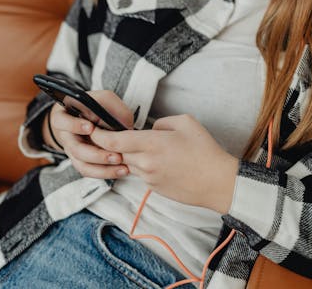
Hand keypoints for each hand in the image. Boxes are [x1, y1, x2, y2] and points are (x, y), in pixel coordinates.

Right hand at [46, 90, 133, 178]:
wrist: (93, 119)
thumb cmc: (98, 107)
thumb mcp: (105, 100)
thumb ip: (111, 107)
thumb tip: (122, 125)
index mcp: (65, 116)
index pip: (61, 120)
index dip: (74, 125)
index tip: (90, 127)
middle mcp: (66, 136)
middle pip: (75, 148)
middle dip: (95, 154)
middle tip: (115, 155)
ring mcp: (73, 151)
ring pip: (82, 164)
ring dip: (102, 167)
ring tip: (121, 165)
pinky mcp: (81, 162)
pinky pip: (90, 171)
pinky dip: (105, 172)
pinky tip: (121, 170)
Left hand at [90, 114, 238, 213]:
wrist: (218, 182)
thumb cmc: (205, 150)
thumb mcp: (185, 122)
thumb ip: (161, 123)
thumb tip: (150, 130)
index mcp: (151, 143)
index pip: (114, 141)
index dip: (99, 135)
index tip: (93, 129)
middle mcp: (146, 162)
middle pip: (116, 154)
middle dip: (111, 146)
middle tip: (111, 136)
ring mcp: (149, 178)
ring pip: (129, 164)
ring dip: (131, 156)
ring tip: (149, 149)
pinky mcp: (154, 189)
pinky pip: (142, 174)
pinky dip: (145, 167)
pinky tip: (163, 163)